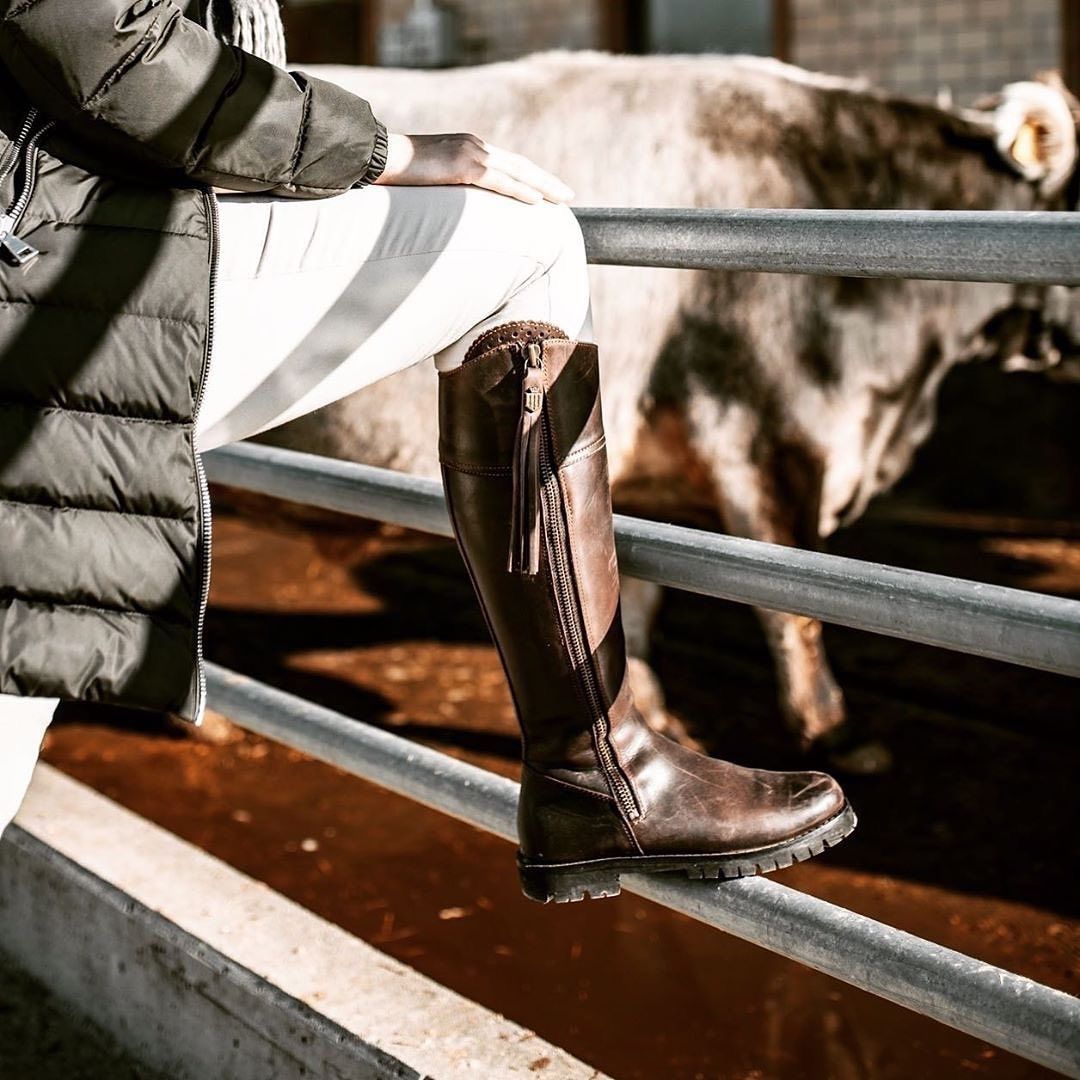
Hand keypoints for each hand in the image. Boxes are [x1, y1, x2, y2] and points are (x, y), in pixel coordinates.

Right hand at [373, 132, 574, 204]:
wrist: (378, 157)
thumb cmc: (400, 172)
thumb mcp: (433, 177)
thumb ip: (453, 185)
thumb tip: (463, 207)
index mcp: (469, 145)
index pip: (508, 163)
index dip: (532, 176)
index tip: (550, 190)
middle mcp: (475, 145)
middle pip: (520, 165)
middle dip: (547, 181)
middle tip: (569, 196)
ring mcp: (470, 153)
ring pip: (517, 171)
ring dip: (543, 186)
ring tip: (563, 200)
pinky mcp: (463, 166)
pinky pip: (499, 181)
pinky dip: (520, 191)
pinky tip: (537, 201)